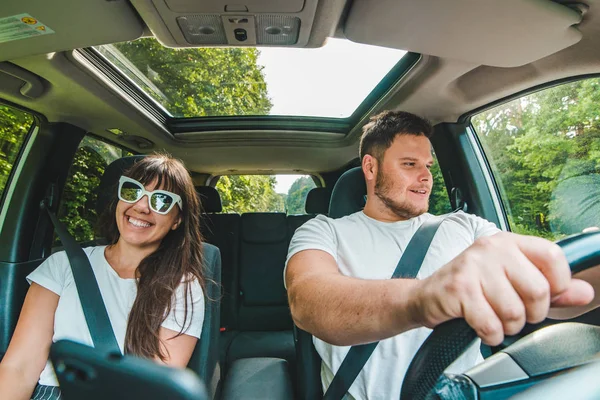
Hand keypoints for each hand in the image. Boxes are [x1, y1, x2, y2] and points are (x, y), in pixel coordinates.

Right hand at [411, 232, 594, 344]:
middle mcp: (491, 248)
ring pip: (515, 312)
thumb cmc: (470, 289)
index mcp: (508, 242)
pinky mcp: (459, 288)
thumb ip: (550, 289)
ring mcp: (473, 266)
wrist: (425, 297)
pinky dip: (490, 334)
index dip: (558, 284)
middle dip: (530, 315)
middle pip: (538, 290)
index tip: (543, 297)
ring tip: (493, 319)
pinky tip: (481, 326)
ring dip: (507, 327)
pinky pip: (491, 324)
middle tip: (512, 313)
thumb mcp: (511, 283)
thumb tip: (585, 292)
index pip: (553, 256)